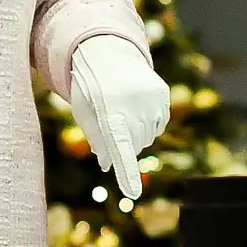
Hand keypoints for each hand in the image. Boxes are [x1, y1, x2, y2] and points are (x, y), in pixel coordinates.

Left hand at [70, 36, 169, 199]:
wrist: (107, 52)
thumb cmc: (89, 86)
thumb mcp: (84, 110)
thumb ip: (95, 138)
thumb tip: (106, 164)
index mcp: (110, 110)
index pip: (119, 147)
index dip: (126, 171)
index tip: (132, 194)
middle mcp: (134, 106)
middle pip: (135, 145)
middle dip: (123, 143)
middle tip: (111, 123)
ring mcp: (152, 99)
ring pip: (149, 136)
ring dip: (136, 133)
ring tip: (122, 110)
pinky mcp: (162, 94)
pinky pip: (159, 123)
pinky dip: (149, 123)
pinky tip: (136, 107)